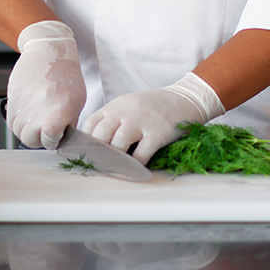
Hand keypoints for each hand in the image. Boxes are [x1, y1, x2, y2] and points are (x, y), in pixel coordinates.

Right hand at [5, 20, 85, 148]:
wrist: (50, 50)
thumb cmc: (66, 75)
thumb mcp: (77, 101)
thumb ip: (68, 124)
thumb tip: (58, 142)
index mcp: (62, 108)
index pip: (49, 140)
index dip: (52, 140)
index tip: (55, 135)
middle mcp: (42, 105)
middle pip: (30, 139)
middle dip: (37, 138)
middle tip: (44, 127)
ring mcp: (25, 100)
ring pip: (18, 130)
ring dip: (26, 128)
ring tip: (37, 114)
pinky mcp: (13, 94)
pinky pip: (10, 119)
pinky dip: (18, 119)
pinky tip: (29, 109)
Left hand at [83, 72, 224, 165]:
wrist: (184, 98)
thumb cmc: (153, 107)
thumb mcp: (129, 106)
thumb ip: (112, 120)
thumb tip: (94, 146)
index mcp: (116, 105)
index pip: (90, 124)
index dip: (85, 142)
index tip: (86, 155)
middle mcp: (126, 111)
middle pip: (100, 135)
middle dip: (97, 154)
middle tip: (98, 167)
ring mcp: (142, 121)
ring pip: (118, 145)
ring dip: (115, 161)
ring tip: (114, 171)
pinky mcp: (158, 132)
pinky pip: (142, 154)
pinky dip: (135, 166)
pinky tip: (134, 171)